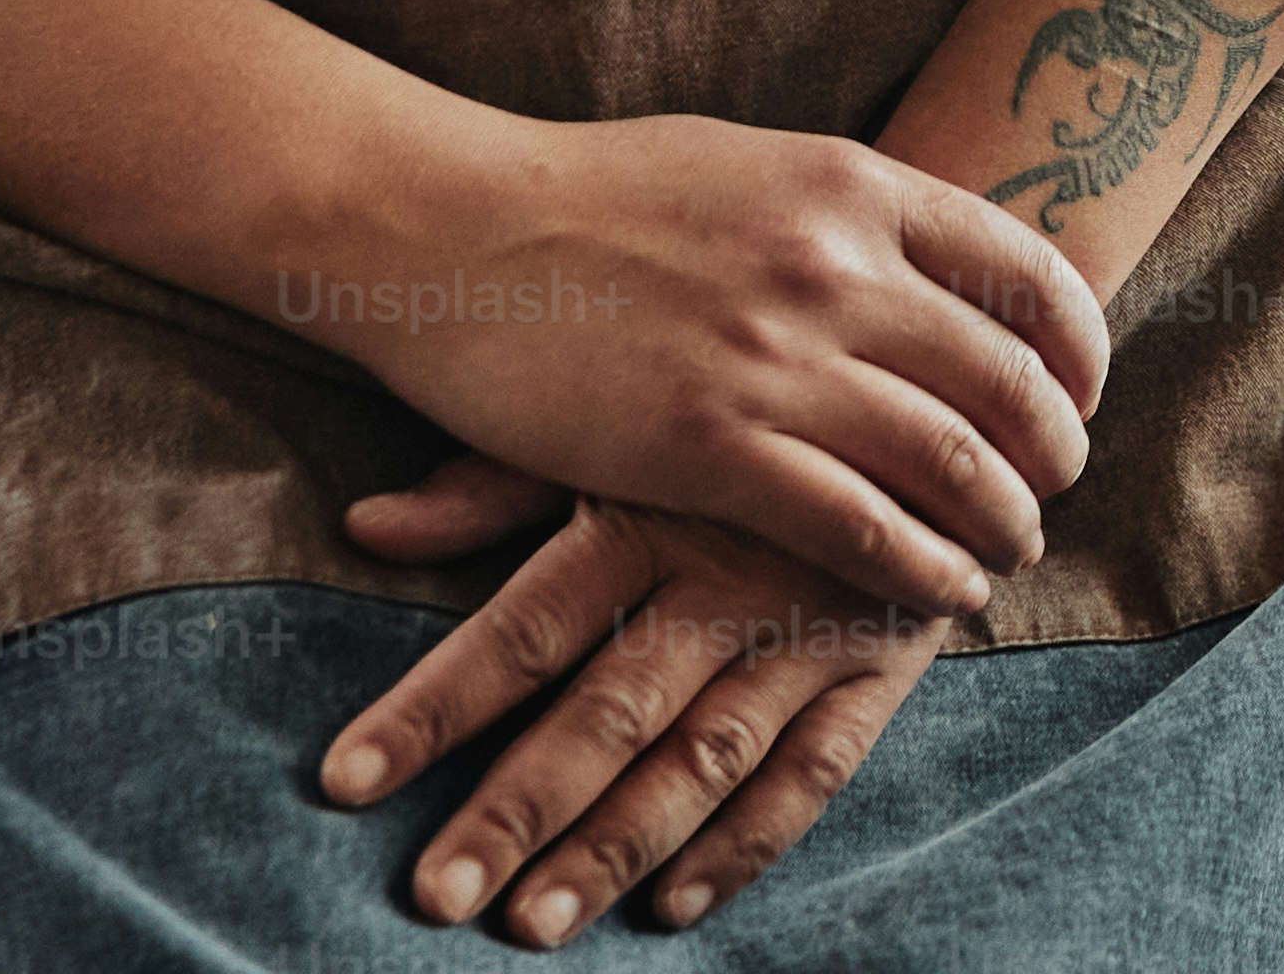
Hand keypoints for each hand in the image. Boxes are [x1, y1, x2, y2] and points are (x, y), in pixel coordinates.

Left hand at [316, 451, 952, 940]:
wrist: (938, 365)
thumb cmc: (739, 393)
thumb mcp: (621, 412)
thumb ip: (493, 482)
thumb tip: (363, 526)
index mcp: (646, 509)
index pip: (522, 627)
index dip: (432, 705)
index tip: (346, 778)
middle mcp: (724, 576)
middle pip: (607, 711)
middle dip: (517, 809)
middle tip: (437, 894)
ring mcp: (809, 625)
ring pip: (705, 755)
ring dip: (620, 844)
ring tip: (534, 921)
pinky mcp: (881, 662)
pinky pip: (815, 769)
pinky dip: (747, 842)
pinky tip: (674, 904)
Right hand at [345, 115, 1103, 620]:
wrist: (450, 225)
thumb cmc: (588, 196)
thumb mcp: (747, 164)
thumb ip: (841, 214)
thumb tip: (925, 252)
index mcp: (852, 186)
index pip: (1027, 272)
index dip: (1077, 349)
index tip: (1083, 394)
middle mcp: (836, 267)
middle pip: (1010, 378)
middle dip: (1055, 451)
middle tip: (1055, 491)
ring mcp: (778, 359)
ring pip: (954, 463)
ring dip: (1004, 522)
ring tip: (1009, 553)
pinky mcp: (712, 447)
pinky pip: (863, 528)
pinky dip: (924, 570)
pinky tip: (943, 591)